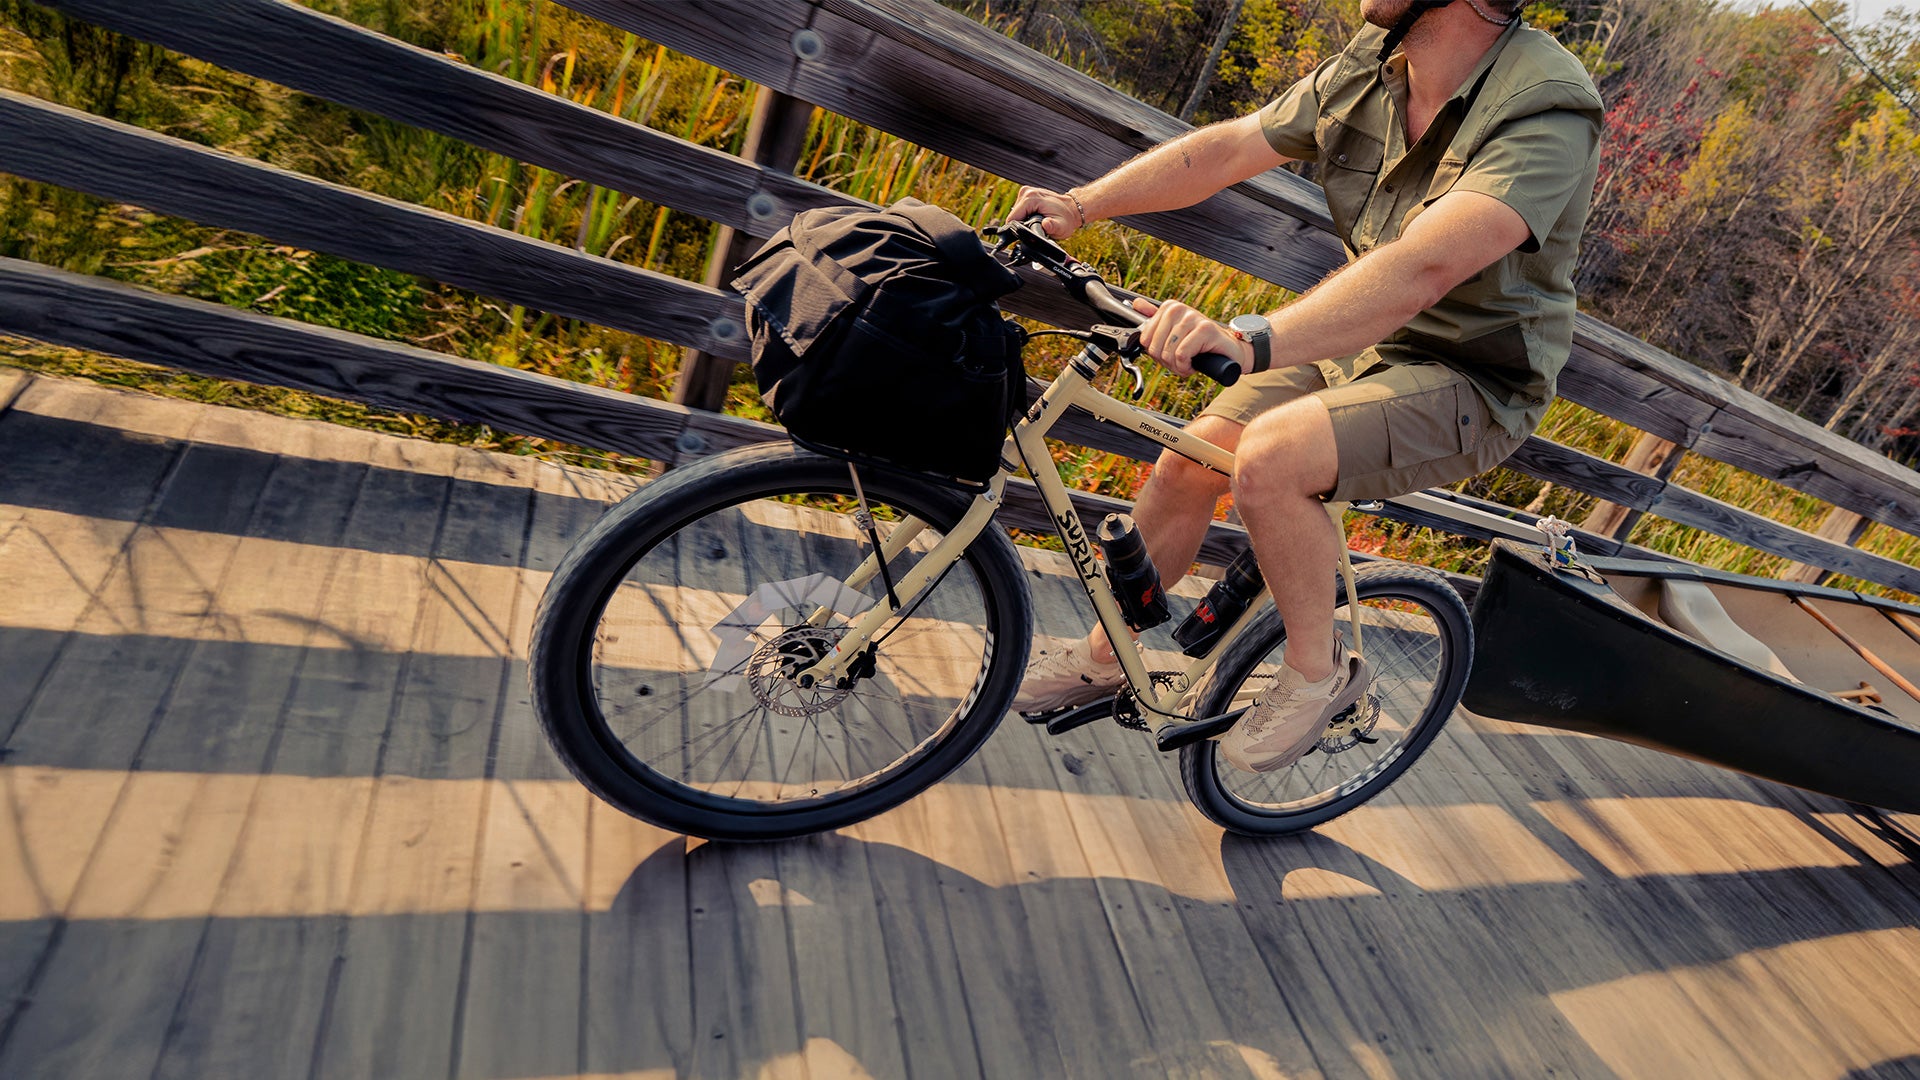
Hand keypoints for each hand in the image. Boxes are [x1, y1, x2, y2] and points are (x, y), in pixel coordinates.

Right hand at [1008, 185, 1083, 238]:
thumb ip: (1053, 227)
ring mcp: (1026, 191)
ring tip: (1038, 222)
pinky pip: (1020, 210)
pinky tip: (1036, 217)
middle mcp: (1026, 192)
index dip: (1018, 230)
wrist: (1071, 209)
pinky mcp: (1026, 194)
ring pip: (1016, 214)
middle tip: (1037, 227)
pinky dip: (1026, 216)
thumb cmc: (1066, 218)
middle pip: (1013, 216)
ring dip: (1024, 221)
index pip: (1012, 219)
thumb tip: (1046, 225)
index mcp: (1031, 198)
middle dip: (1022, 225)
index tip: (1029, 233)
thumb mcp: (1062, 227)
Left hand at [1131, 297, 1251, 376]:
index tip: (1170, 354)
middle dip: (1167, 362)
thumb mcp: (1172, 333)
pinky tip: (1195, 364)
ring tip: (1189, 361)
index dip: (1156, 355)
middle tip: (1181, 360)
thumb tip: (1136, 304)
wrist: (1227, 350)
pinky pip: (1182, 355)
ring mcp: (1193, 317)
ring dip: (1178, 366)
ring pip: (1169, 352)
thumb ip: (1154, 319)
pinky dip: (1186, 366)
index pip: (1145, 339)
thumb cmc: (1199, 344)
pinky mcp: (1205, 329)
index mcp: (1169, 308)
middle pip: (1155, 347)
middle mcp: (1179, 309)